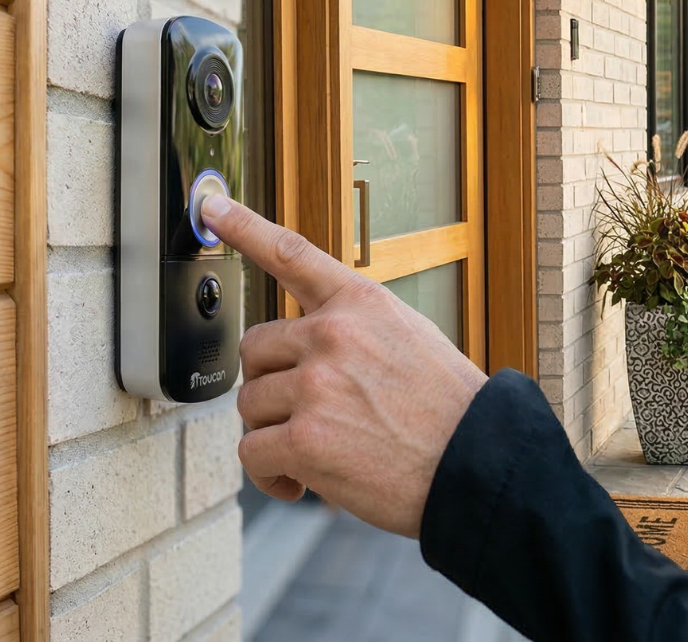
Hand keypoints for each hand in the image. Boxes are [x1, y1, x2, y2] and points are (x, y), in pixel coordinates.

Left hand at [204, 195, 485, 538]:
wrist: (475, 463)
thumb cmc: (448, 411)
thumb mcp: (410, 340)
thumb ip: (354, 331)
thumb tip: (302, 347)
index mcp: (362, 304)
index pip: (293, 254)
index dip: (245, 226)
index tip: (212, 205)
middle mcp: (333, 334)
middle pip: (254, 349)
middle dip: (271, 384)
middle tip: (305, 412)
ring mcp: (316, 384)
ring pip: (251, 405)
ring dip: (274, 434)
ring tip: (319, 451)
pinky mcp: (304, 438)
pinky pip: (253, 453)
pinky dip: (271, 476)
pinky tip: (302, 482)